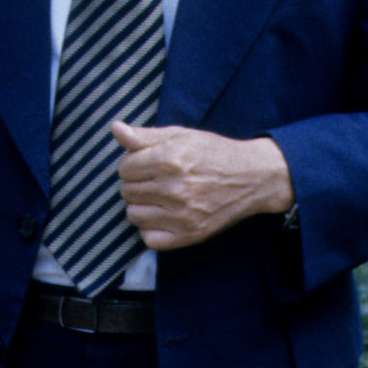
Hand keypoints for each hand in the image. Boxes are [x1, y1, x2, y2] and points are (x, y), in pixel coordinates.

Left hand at [111, 122, 293, 250]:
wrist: (251, 177)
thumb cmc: (214, 153)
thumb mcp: (181, 135)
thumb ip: (145, 135)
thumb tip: (115, 128)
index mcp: (170, 159)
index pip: (125, 167)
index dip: (132, 163)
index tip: (147, 163)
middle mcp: (174, 188)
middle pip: (127, 191)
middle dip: (137, 183)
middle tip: (156, 178)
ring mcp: (182, 215)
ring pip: (133, 215)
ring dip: (141, 205)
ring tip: (159, 196)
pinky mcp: (189, 235)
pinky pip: (149, 238)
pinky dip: (151, 228)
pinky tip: (164, 215)